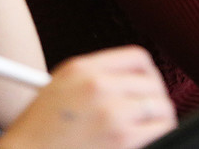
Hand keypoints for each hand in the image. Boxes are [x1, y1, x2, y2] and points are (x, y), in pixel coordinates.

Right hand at [0, 46, 176, 148]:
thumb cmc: (38, 133)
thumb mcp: (59, 88)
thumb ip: (94, 78)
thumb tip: (133, 83)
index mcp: (82, 69)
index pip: (137, 58)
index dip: (148, 74)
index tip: (149, 87)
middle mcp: (98, 86)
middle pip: (152, 84)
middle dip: (155, 101)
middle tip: (151, 114)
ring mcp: (112, 113)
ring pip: (161, 108)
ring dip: (159, 120)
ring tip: (149, 129)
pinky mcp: (122, 138)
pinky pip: (160, 130)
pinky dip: (158, 135)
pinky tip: (146, 140)